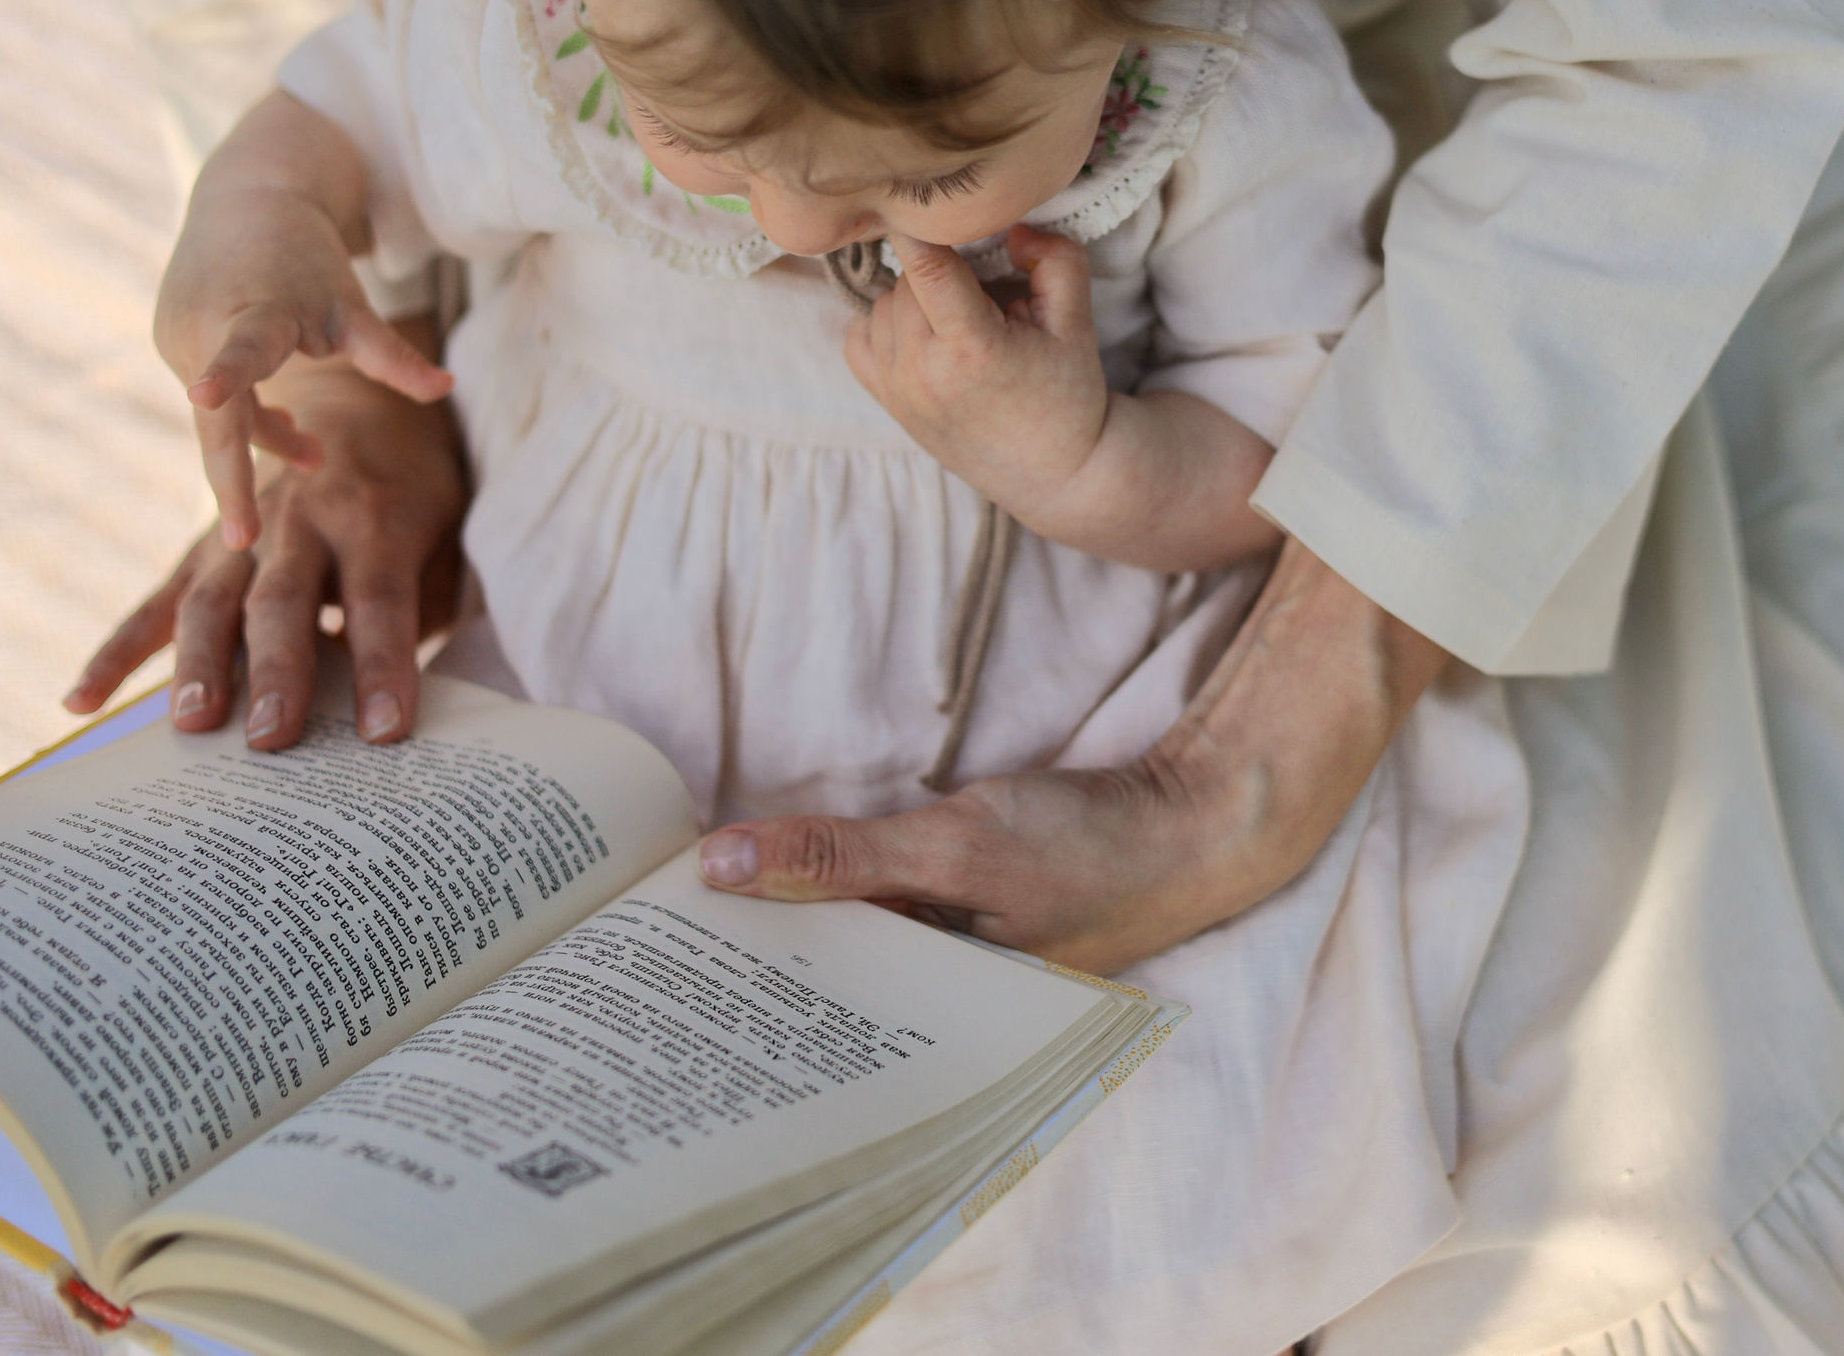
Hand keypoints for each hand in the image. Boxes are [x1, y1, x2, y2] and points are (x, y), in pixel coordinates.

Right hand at [64, 342, 465, 749]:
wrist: (361, 408)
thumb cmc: (417, 493)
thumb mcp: (445, 534)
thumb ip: (423, 604)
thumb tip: (398, 693)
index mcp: (376, 516)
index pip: (381, 600)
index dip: (384, 666)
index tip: (385, 731)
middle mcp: (301, 519)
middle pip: (284, 601)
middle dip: (279, 671)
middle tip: (273, 738)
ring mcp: (242, 533)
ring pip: (213, 601)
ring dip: (201, 665)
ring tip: (192, 724)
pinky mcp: (204, 549)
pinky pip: (156, 604)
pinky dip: (116, 654)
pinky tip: (80, 704)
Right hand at [156, 91, 452, 551]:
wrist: (248, 196)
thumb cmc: (309, 258)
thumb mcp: (352, 305)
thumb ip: (391, 355)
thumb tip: (447, 389)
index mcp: (254, 309)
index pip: (241, 348)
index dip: (227, 375)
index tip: (205, 393)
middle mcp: (203, 324)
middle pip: (219, 416)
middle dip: (232, 480)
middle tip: (244, 541)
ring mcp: (176, 335)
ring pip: (222, 414)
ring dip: (266, 437)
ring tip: (315, 453)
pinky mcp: (168, 340)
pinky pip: (211, 398)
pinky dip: (245, 413)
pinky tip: (287, 421)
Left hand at [693, 538, 1447, 971]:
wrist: (1200, 814)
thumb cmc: (1091, 847)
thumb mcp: (957, 846)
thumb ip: (840, 855)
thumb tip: (717, 864)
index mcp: (936, 1029)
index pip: (810, 1027)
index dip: (734, 996)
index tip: (646, 958)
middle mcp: (936, 1007)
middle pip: (818, 990)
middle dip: (743, 957)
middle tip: (642, 925)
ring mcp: (949, 958)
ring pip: (841, 947)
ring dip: (780, 916)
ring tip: (681, 899)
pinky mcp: (957, 910)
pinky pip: (871, 910)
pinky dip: (824, 888)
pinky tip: (764, 868)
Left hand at [846, 226, 1280, 571]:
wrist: (1053, 473)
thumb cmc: (1068, 394)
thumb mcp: (1077, 323)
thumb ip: (1055, 260)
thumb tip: (1011, 227)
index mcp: (972, 350)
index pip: (925, 267)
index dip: (923, 226)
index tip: (928, 201)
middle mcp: (922, 372)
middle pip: (907, 279)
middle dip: (943, 271)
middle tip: (986, 294)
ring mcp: (896, 389)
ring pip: (883, 303)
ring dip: (916, 296)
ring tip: (963, 322)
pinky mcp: (885, 400)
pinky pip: (860, 334)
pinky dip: (886, 323)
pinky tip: (927, 334)